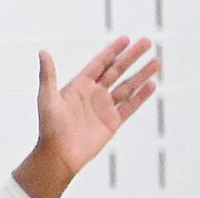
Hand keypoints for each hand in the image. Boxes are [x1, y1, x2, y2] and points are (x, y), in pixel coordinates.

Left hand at [15, 37, 162, 197]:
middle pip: (117, 70)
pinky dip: (141, 96)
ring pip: (128, 87)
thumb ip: (48, 75)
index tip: (126, 40)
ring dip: (142, 74)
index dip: (113, 51)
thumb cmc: (49, 129)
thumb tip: (43, 52)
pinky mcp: (112, 123)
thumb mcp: (47, 98)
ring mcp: (104, 108)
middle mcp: (94, 94)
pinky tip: (151, 85)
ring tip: (156, 62)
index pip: (100, 63)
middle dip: (132, 56)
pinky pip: (130, 107)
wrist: (58, 156)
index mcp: (80, 86)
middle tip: (146, 42)